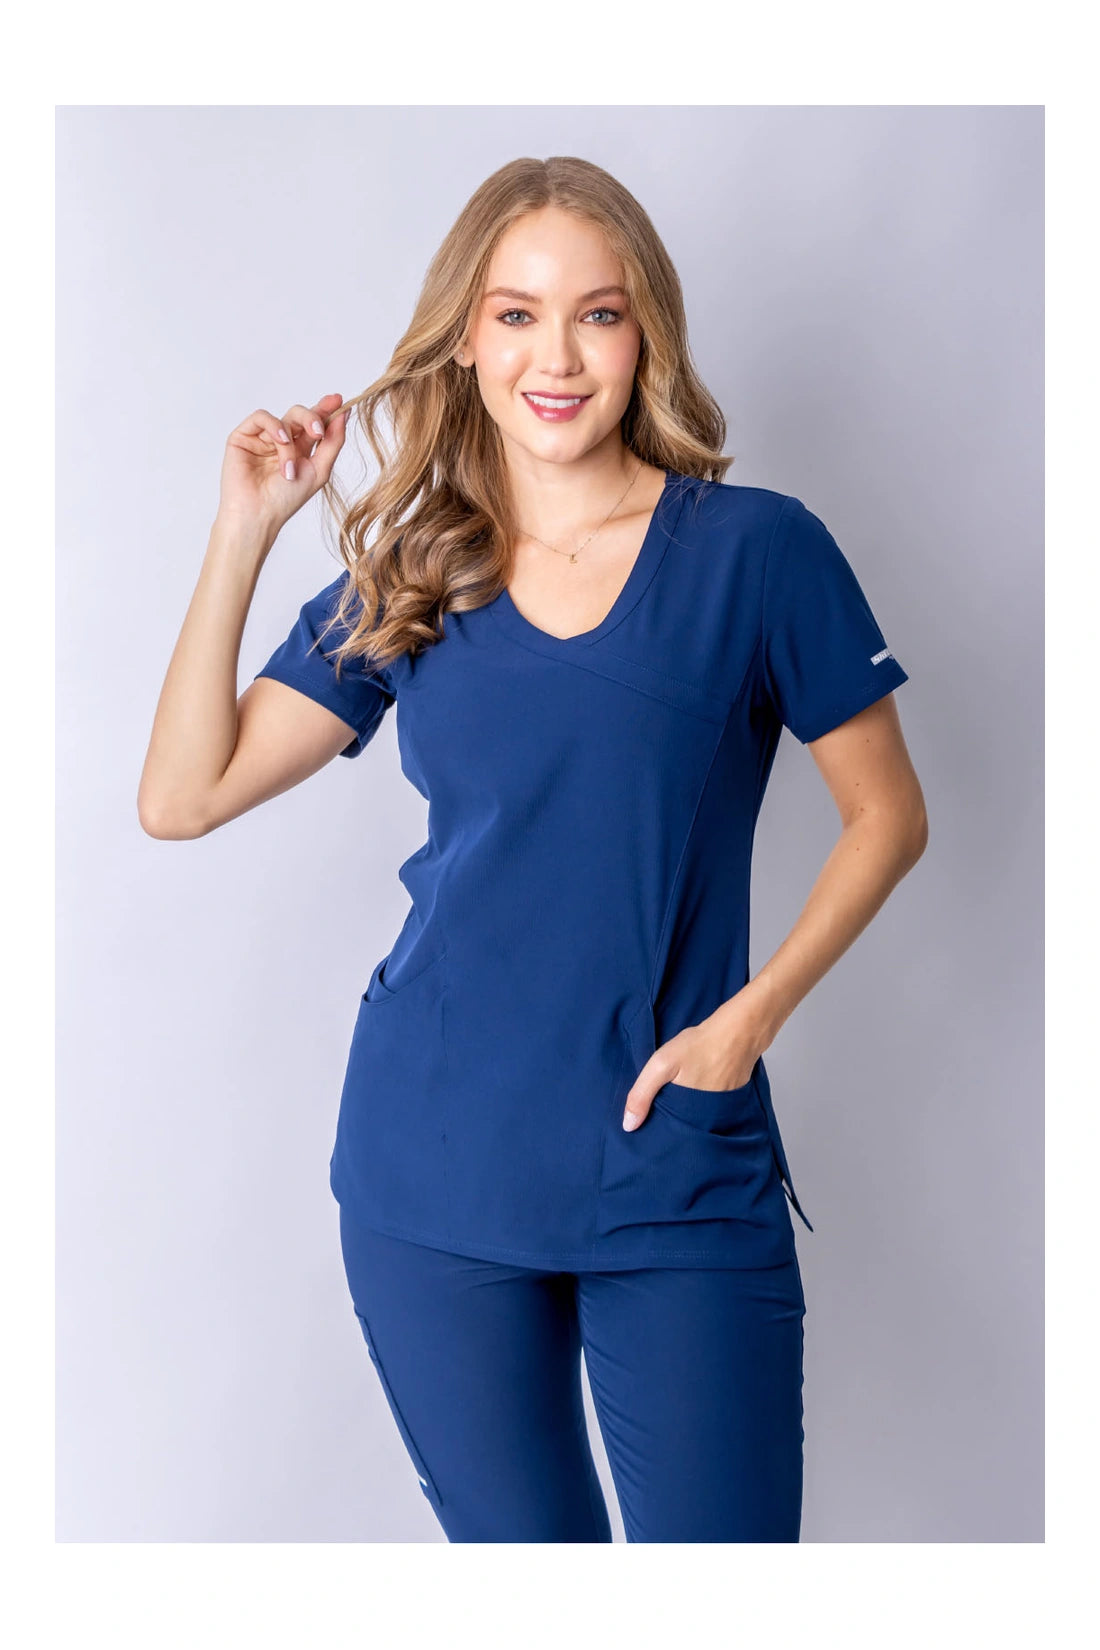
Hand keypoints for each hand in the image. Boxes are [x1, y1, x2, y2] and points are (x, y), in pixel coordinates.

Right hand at [216, 392, 348, 535]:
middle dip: (312, 418)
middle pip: (300, 415)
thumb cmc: (286, 499)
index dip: (326, 409)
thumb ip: (333, 442)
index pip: (314, 423)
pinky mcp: (243, 436)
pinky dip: (274, 427)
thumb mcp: (319, 470)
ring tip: (289, 468)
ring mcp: (262, 438)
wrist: (258, 514)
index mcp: (300, 450)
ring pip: (284, 419)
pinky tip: (279, 442)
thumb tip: (344, 414)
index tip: (338, 400)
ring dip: (291, 442)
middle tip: (318, 431)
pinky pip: (261, 417)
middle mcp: (281, 442)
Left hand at [622, 1003, 764, 1130]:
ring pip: (698, 1116)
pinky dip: (702, 1099)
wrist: (739, 1032)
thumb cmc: (700, 1046)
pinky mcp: (732, 1099)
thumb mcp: (662, 1065)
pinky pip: (711, 1106)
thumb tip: (628, 1126)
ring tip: (677, 1093)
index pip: (669, 1132)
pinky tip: (697, 1084)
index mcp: (689, 1117)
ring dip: (687, 1109)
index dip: (656, 1126)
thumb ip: (642, 1094)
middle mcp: (708, 1120)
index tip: (646, 1121)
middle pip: (684, 1125)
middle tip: (662, 1102)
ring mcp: (722, 1111)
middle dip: (672, 1118)